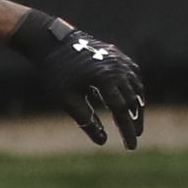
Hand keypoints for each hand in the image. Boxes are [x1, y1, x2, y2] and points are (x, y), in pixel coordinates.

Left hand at [8, 10, 143, 148]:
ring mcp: (120, 60)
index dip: (127, 131)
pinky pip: (133, 75)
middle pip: (133, 100)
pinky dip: (135, 90)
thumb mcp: (66, 98)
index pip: (121, 111)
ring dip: (137, 106)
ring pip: (136, 87)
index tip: (131, 147)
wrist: (50, 41)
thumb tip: (102, 141)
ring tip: (134, 121)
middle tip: (134, 136)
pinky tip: (133, 100)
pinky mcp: (118, 55)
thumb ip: (85, 120)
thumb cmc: (55, 72)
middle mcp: (118, 68)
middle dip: (134, 120)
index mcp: (105, 79)